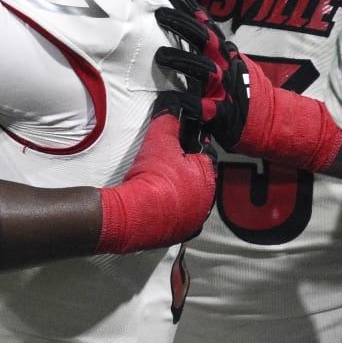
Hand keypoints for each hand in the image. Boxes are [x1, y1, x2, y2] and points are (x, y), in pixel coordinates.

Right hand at [95, 111, 216, 253]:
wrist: (133, 213)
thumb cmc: (151, 175)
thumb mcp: (159, 139)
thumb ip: (169, 120)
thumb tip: (172, 107)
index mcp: (208, 175)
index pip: (202, 155)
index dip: (186, 150)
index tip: (172, 150)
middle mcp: (207, 200)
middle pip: (196, 179)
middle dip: (182, 173)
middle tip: (162, 169)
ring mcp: (196, 220)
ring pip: (190, 200)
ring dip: (178, 194)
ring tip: (157, 188)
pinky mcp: (181, 235)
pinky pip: (180, 220)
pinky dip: (171, 213)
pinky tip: (158, 206)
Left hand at [152, 0, 250, 152]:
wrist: (269, 119)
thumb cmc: (241, 89)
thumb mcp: (228, 62)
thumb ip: (208, 47)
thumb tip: (183, 26)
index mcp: (223, 51)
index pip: (203, 21)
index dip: (185, 3)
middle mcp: (225, 63)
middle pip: (203, 38)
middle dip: (182, 24)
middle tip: (159, 13)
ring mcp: (226, 87)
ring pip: (204, 69)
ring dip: (182, 60)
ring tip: (160, 55)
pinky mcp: (223, 113)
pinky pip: (203, 107)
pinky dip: (187, 102)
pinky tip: (171, 99)